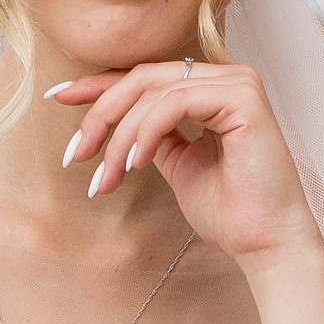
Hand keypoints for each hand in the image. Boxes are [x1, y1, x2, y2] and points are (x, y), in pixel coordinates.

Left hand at [47, 60, 323, 281]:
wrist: (266, 245)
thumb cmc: (230, 213)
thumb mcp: (178, 166)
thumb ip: (152, 137)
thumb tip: (111, 125)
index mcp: (213, 90)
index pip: (145, 78)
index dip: (97, 86)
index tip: (56, 98)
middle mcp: (227, 78)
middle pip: (141, 78)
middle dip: (99, 115)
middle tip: (74, 156)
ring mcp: (238, 83)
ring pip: (152, 90)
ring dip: (119, 134)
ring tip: (105, 177)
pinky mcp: (243, 98)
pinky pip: (174, 102)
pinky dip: (146, 132)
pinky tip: (134, 163)